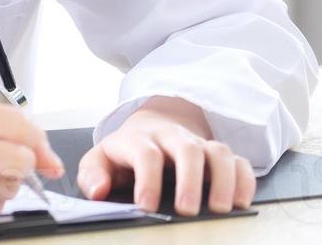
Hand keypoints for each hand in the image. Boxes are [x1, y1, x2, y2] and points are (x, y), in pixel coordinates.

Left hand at [77, 95, 256, 215]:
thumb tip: (98, 191)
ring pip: (218, 151)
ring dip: (223, 180)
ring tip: (221, 209)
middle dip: (189, 180)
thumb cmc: (125, 152)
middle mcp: (171, 137)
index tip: (146, 207)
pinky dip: (244, 180)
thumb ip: (92, 175)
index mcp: (139, 139)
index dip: (147, 180)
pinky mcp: (217, 154)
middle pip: (186, 149)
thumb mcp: (101, 159)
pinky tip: (241, 202)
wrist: (150, 128)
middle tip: (187, 210)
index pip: (145, 153)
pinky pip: (239, 161)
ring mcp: (198, 143)